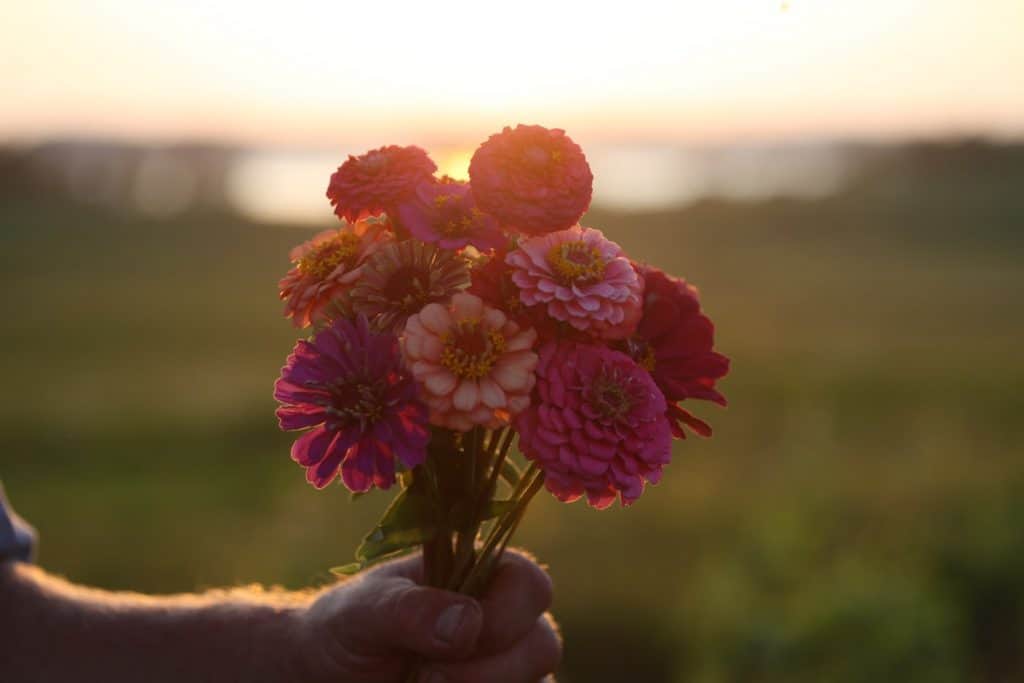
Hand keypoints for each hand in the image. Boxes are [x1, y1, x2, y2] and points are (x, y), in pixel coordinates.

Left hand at [288, 550, 560, 682]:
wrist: (323, 676)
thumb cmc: (345, 630)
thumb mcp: (363, 611)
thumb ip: (410, 610)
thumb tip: (469, 623)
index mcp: (481, 575)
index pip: (531, 586)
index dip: (505, 616)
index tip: (454, 639)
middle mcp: (503, 622)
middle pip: (543, 645)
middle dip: (488, 671)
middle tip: (426, 678)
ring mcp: (503, 670)